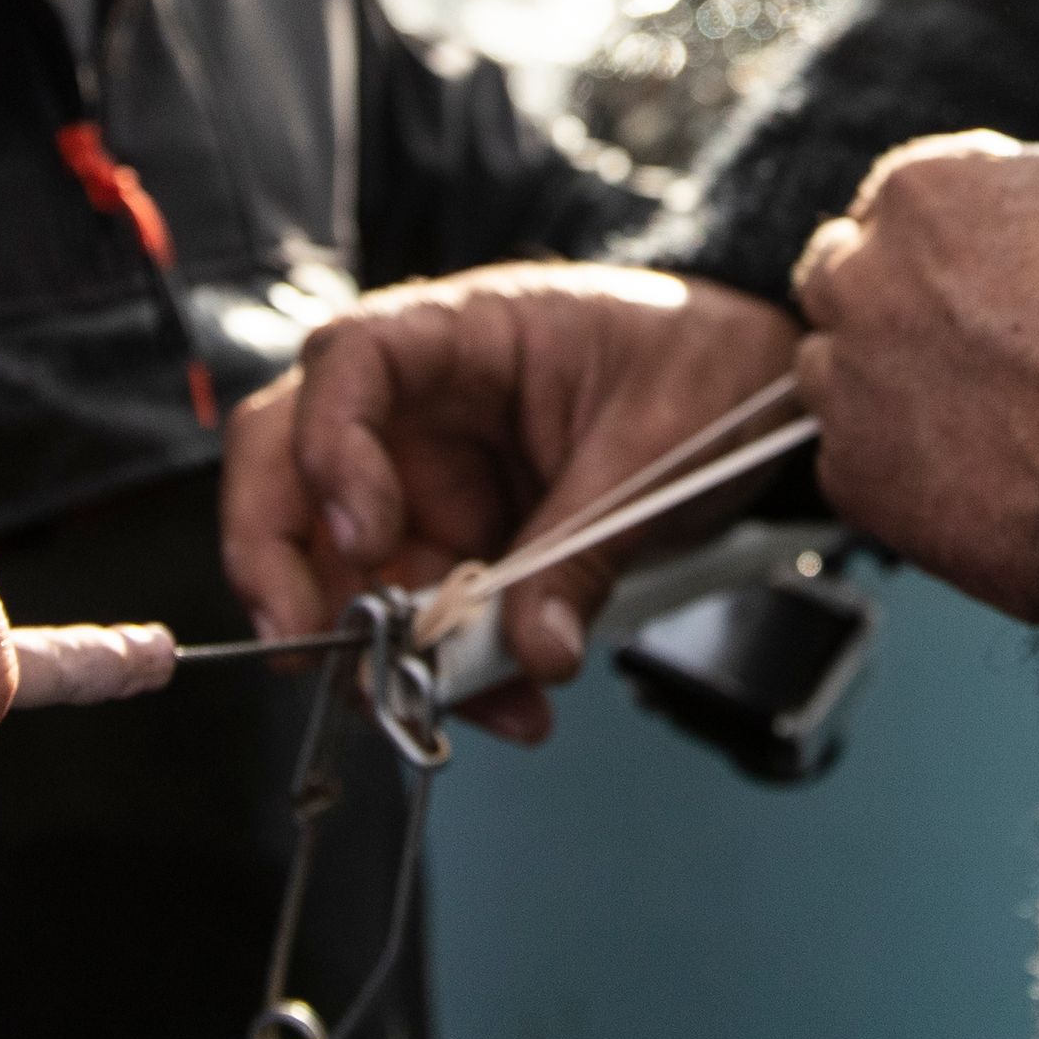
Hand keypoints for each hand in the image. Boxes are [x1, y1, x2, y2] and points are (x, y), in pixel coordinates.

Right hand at [221, 263, 798, 740]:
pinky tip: (508, 706)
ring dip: (385, 651)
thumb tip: (535, 654)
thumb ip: (585, 548)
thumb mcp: (656, 445)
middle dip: (281, 565)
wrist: (757, 395)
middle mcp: (417, 406)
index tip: (367, 537)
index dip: (328, 449)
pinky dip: (450, 673)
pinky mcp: (457, 547)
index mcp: (460, 332)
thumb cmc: (700, 365)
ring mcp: (427, 481)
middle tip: (312, 652)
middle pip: (289, 467)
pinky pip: (422, 619)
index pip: (347, 362)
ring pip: (347, 571)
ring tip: (462, 706)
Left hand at [797, 133, 1038, 621]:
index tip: (968, 284)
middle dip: (884, 307)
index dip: (937, 248)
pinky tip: (967, 482)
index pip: (894, 206)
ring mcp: (851, 378)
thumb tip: (1028, 214)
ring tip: (967, 425)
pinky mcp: (853, 472)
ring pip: (829, 371)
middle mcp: (867, 274)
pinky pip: (848, 461)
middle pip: (839, 278)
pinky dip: (894, 471)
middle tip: (958, 353)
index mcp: (929, 190)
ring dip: (877, 388)